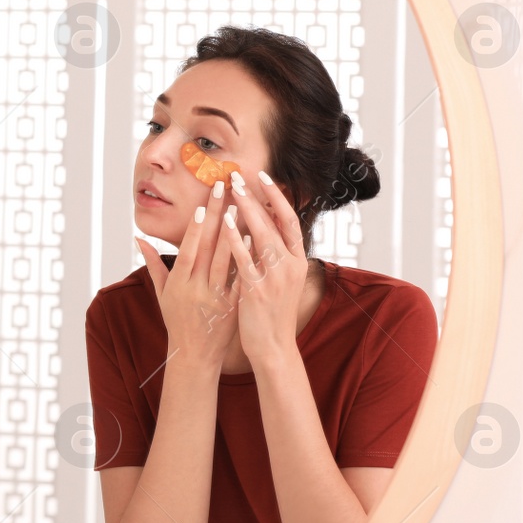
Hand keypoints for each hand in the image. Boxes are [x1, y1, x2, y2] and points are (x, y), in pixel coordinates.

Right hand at [135, 179, 238, 373]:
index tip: (201, 206)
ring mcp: (217, 298)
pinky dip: (248, 258)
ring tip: (240, 206)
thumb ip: (153, 265)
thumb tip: (140, 239)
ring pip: (227, 260)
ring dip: (235, 231)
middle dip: (216, 217)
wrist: (195, 356)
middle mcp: (196, 289)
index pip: (187, 251)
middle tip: (223, 190)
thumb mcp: (161, 295)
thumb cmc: (177, 322)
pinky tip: (254, 238)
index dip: (194, 229)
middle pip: (208, 248)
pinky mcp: (234, 306)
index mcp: (178, 284)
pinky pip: (242, 278)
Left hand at [216, 169, 307, 360]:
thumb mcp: (282, 280)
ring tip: (232, 189)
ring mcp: (276, 278)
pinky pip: (245, 259)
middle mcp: (291, 266)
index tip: (264, 176)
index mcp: (298, 261)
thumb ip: (277, 254)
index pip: (290, 220)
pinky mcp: (258, 290)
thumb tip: (266, 227)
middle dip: (258, 196)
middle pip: (276, 221)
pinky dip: (236, 239)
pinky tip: (225, 223)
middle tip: (240, 175)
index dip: (278, 197)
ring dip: (247, 209)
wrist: (275, 347)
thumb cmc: (273, 313)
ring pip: (263, 235)